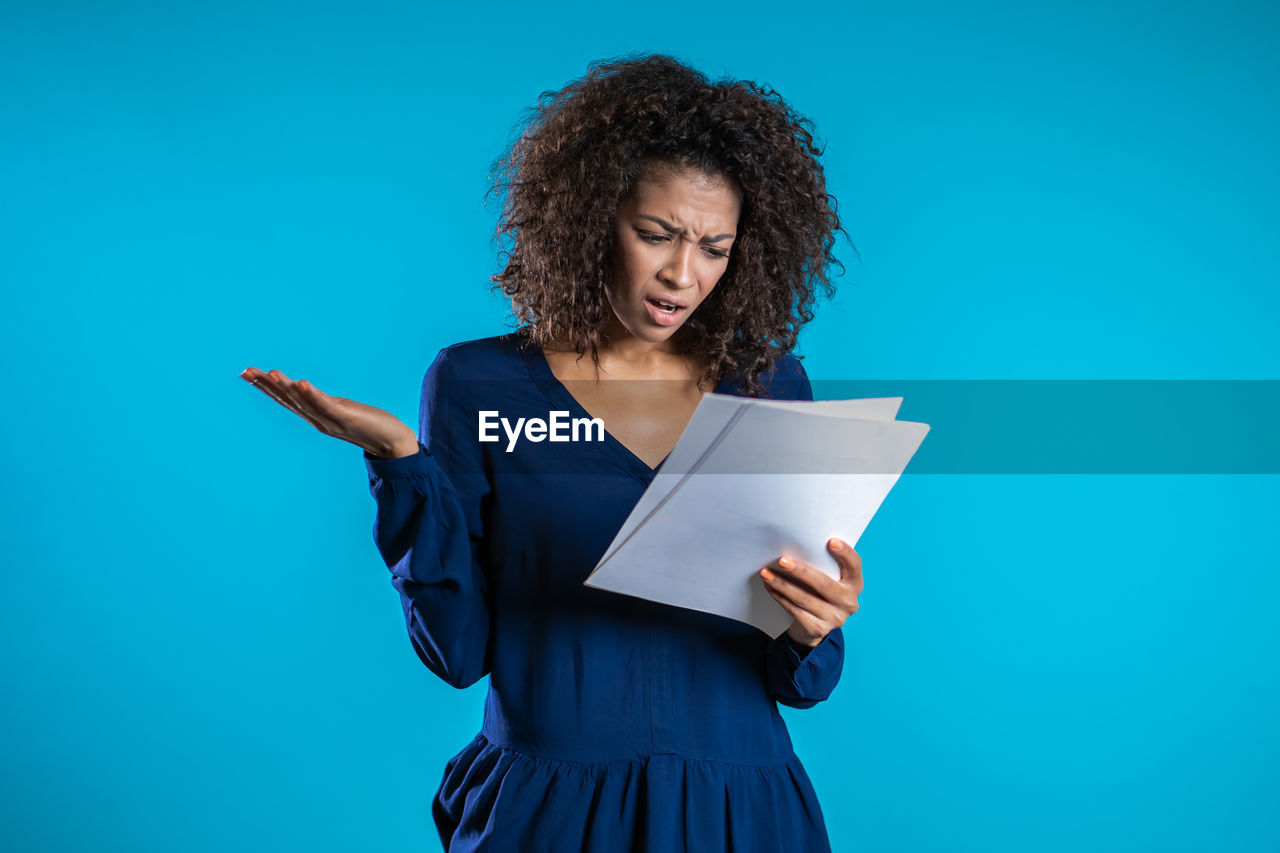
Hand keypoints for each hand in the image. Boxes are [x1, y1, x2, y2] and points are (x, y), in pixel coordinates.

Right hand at [239, 366, 418, 458]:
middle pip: (288, 400)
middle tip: (246, 371)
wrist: (393, 444)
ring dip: (286, 388)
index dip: (266, 387)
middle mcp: (319, 420)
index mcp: (316, 417)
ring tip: (270, 373)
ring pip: (303, 402)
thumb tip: (312, 394)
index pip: (286, 399)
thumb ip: (325, 404)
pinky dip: (313, 394)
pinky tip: (302, 383)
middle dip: (266, 385)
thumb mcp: (342, 412)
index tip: (247, 374)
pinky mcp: (346, 417)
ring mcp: (331, 420)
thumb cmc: (370, 426)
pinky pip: (327, 404)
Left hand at [760, 538, 862, 648]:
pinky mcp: (818, 629)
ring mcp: (835, 618)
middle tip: (782, 560)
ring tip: (766, 573)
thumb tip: (795, 545)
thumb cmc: (819, 592)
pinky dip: (779, 597)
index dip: (845, 553)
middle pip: (824, 584)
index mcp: (854, 584)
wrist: (813, 626)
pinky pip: (795, 611)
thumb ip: (821, 565)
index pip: (855, 565)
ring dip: (782, 584)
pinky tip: (769, 587)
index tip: (831, 541)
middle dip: (800, 571)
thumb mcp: (827, 578)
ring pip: (804, 598)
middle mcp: (848, 602)